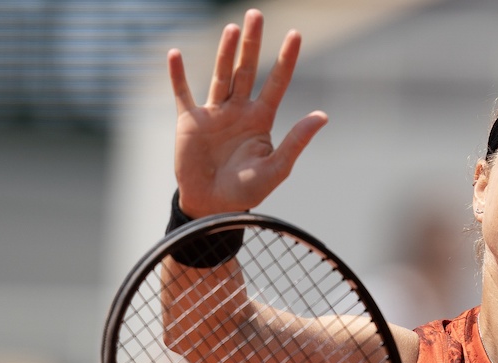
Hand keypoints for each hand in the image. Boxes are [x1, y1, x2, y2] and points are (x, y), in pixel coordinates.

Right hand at [168, 8, 327, 215]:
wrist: (214, 208)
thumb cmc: (246, 192)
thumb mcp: (276, 168)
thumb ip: (297, 141)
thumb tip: (322, 116)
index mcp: (260, 120)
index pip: (276, 83)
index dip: (286, 59)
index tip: (296, 34)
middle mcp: (238, 111)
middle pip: (247, 70)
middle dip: (252, 43)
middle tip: (256, 14)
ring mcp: (213, 114)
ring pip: (220, 75)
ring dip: (225, 52)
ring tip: (233, 29)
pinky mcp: (189, 121)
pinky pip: (182, 93)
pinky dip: (177, 75)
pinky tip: (176, 54)